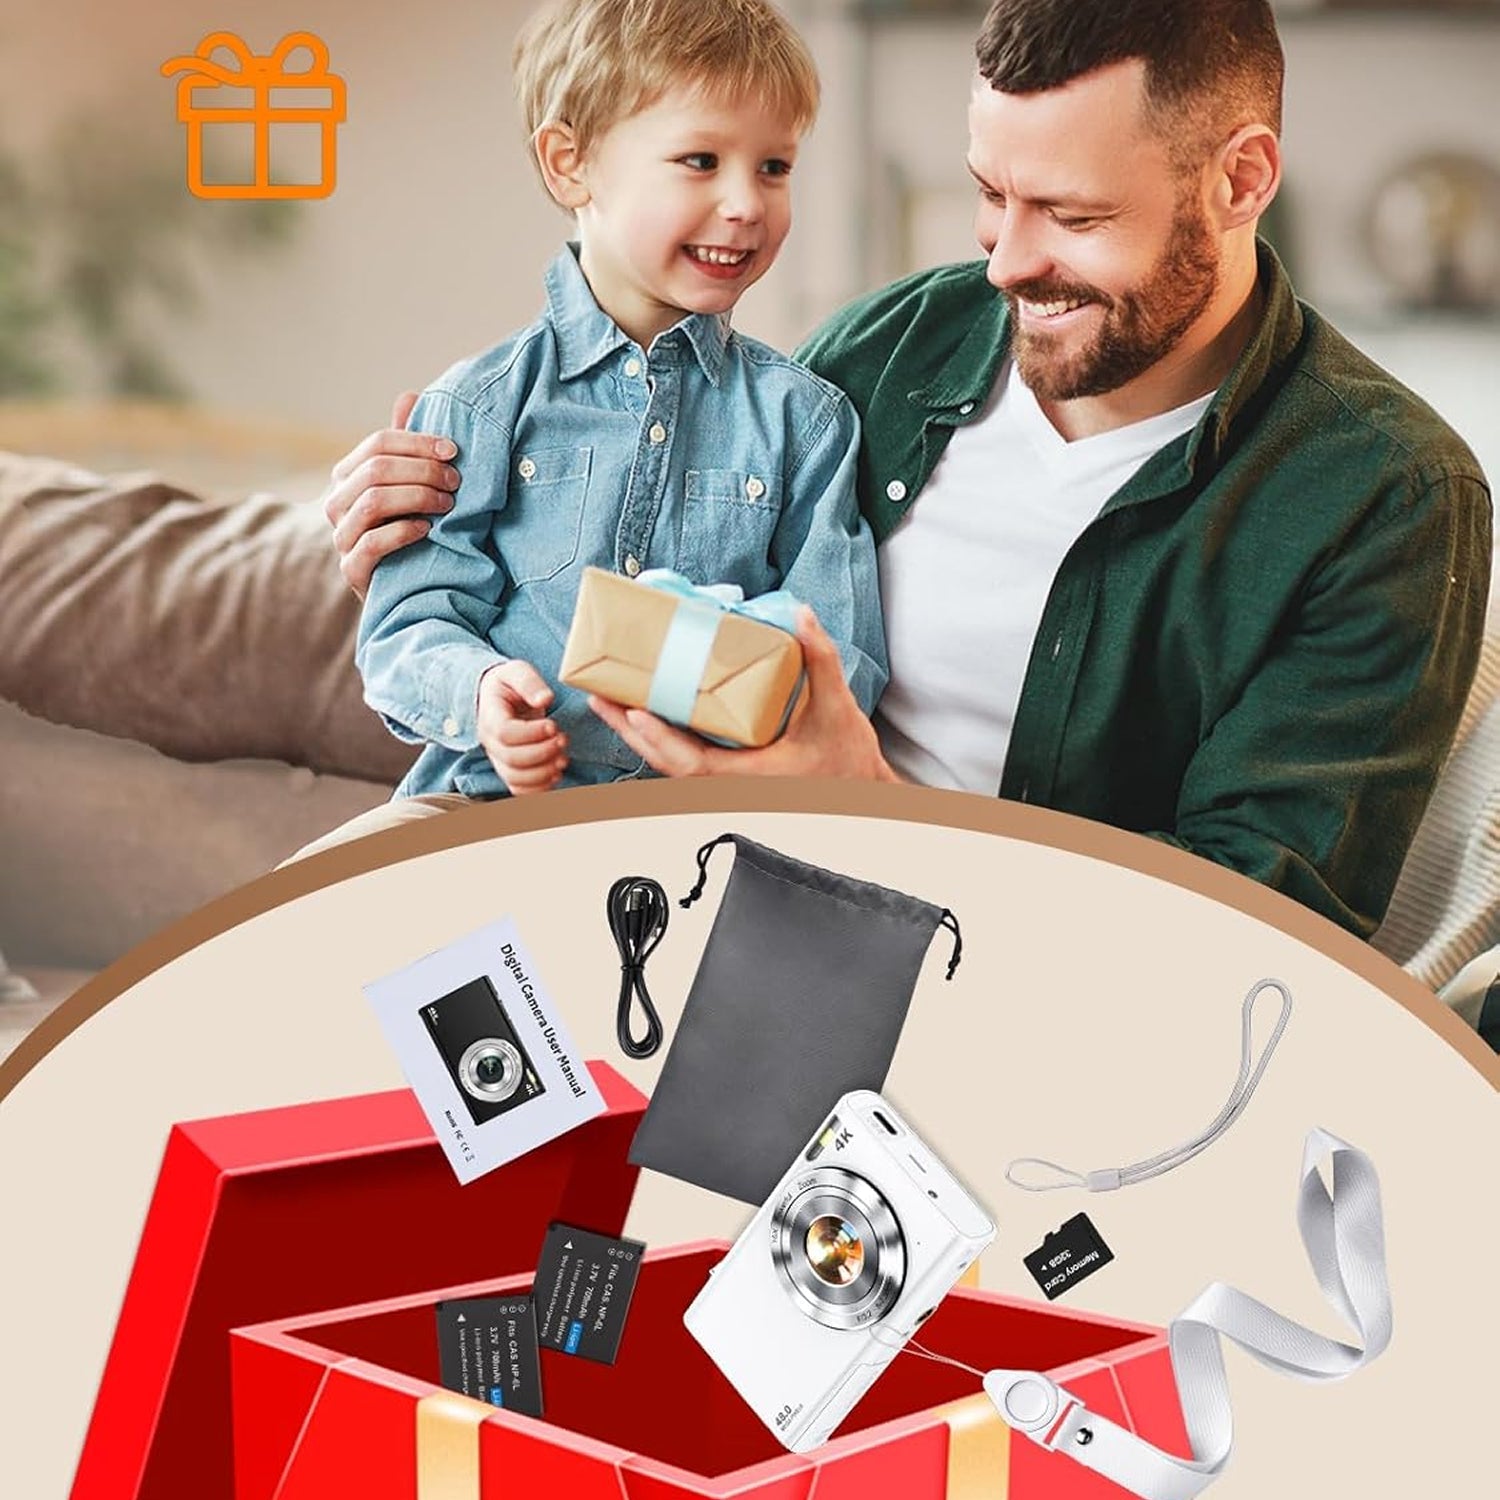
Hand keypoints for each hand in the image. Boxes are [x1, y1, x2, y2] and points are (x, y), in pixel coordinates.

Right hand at [323, 392, 461, 598]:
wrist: (412, 588)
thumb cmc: (412, 527)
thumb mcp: (412, 484)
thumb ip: (407, 446)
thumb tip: (409, 395)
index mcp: (348, 476)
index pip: (377, 443)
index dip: (417, 442)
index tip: (454, 450)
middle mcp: (337, 503)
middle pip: (376, 470)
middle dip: (422, 471)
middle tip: (456, 481)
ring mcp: (341, 537)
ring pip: (373, 502)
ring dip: (416, 497)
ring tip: (447, 504)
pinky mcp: (352, 570)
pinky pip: (371, 543)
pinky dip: (402, 532)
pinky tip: (428, 529)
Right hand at [477, 660, 568, 794]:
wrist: (495, 698)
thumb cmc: (507, 684)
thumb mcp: (516, 671)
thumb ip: (529, 682)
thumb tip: (545, 699)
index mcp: (490, 716)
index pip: (505, 733)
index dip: (531, 734)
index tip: (553, 725)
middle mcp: (490, 741)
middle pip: (512, 759)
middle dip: (543, 752)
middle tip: (563, 740)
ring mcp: (497, 758)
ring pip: (515, 778)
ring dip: (543, 773)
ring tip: (563, 759)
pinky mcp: (508, 769)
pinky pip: (519, 789)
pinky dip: (539, 788)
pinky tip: (556, 774)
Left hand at [588, 608, 897, 781]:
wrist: (861, 789)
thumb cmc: (848, 759)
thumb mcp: (837, 706)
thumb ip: (820, 658)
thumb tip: (802, 615)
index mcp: (752, 775)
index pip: (693, 763)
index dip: (661, 739)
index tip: (636, 712)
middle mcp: (732, 783)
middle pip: (666, 763)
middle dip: (630, 730)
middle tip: (600, 697)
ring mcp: (727, 782)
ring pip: (669, 763)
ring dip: (637, 733)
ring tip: (608, 701)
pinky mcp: (728, 775)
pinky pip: (683, 759)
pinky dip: (659, 738)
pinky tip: (643, 712)